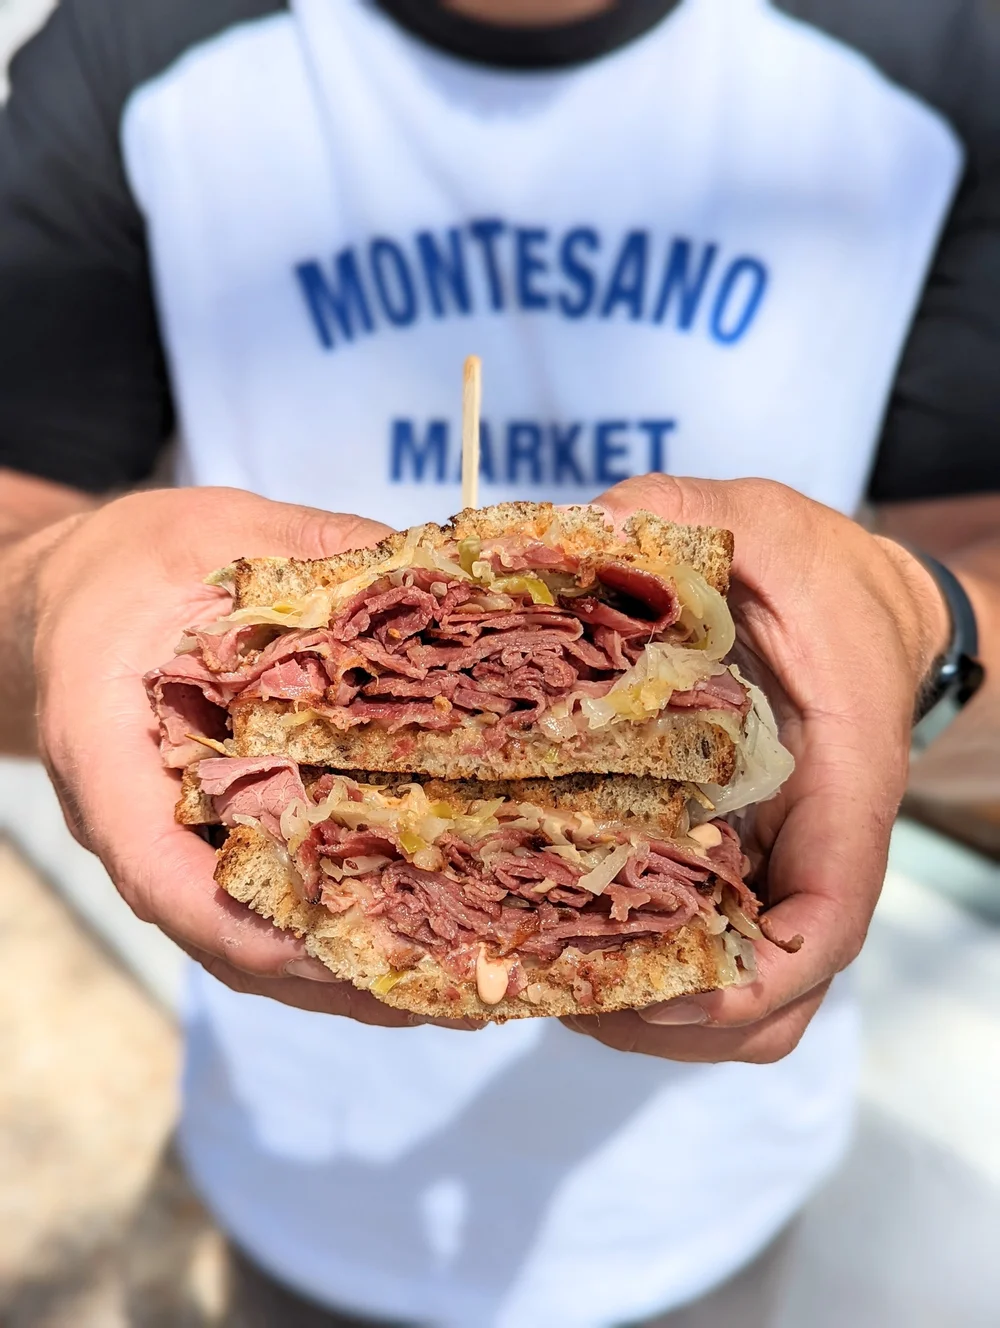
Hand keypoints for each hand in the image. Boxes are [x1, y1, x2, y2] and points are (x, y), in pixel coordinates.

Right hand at [31, 487, 472, 1026]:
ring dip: (337, 974)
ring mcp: (171, 838)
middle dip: (323, 972)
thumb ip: (314, 550)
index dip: (227, 917)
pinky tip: (412, 935)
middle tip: (430, 994)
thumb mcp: (213, 534)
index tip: (311, 952)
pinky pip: (260, 901)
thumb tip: (439, 577)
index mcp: (106, 743)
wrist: (73, 599)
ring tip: (444, 990)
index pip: (151, 858)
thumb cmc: (129, 568)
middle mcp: (134, 815)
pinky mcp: (208, 837)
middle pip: (216, 927)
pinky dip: (330, 930)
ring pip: (244, 935)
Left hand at [562, 475, 949, 1062]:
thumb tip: (573, 533)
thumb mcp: (755, 522)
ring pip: (741, 997)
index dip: (755, 974)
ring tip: (550, 980)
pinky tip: (566, 938)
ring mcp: (774, 864)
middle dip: (675, 1016)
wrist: (859, 604)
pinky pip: (707, 951)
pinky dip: (648, 973)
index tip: (667, 987)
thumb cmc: (816, 571)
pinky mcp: (738, 863)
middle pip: (772, 994)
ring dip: (654, 1013)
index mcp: (839, 779)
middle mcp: (811, 844)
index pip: (827, 915)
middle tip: (561, 988)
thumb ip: (677, 516)